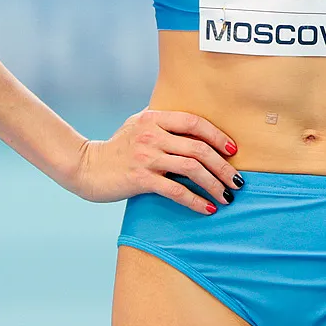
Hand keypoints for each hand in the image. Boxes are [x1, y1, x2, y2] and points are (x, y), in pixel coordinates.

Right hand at [64, 107, 242, 214]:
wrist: (87, 167)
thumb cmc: (118, 147)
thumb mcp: (138, 125)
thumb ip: (163, 122)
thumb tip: (195, 127)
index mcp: (154, 118)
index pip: (194, 122)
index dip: (217, 136)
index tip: (233, 150)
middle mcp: (151, 135)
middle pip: (198, 148)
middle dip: (222, 166)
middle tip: (238, 181)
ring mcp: (146, 157)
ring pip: (191, 169)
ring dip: (214, 184)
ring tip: (227, 196)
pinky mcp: (140, 179)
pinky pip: (175, 190)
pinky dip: (195, 200)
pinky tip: (207, 208)